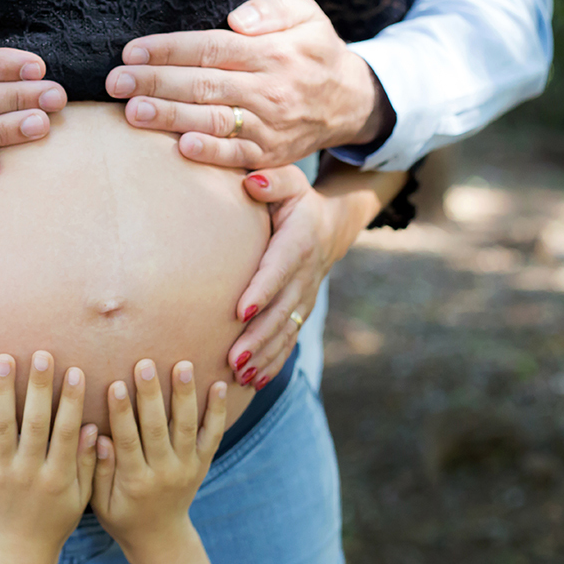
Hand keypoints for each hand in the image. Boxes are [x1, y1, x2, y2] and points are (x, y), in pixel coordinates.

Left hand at [0, 353, 98, 561]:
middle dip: (39, 388)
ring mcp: (1, 472)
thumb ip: (87, 462)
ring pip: (1, 426)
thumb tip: (93, 425)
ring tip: (5, 359)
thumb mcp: (81, 496)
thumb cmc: (56, 519)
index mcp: (57, 477)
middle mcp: (29, 472)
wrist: (19, 550)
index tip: (75, 371)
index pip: (65, 432)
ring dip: (3, 391)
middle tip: (41, 354)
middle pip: (34, 424)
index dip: (70, 401)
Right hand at [91, 359, 227, 563]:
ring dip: (185, 394)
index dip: (121, 413)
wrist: (160, 538)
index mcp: (136, 481)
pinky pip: (212, 435)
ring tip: (182, 365)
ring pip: (186, 427)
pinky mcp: (202, 463)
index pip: (128, 441)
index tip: (115, 384)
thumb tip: (97, 436)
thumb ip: (98, 470)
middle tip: (145, 365)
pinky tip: (219, 385)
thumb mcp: (100, 503)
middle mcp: (165, 472)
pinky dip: (217, 411)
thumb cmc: (122, 517)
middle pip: (158, 429)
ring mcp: (187, 467)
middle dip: (152, 395)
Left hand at [104, 0, 390, 167]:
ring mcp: (269, 125)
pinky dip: (211, 155)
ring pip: (214, 120)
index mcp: (272, 51)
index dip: (169, 50)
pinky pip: (237, 157)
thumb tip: (236, 19)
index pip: (211, 48)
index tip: (131, 51)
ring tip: (132, 113)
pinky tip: (180, 148)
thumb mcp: (306, 13)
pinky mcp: (270, 155)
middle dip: (155, 83)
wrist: (349, 101)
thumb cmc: (312, 49)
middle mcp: (269, 89)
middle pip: (203, 84)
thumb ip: (272, 7)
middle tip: (115, 83)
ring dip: (171, 118)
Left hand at [226, 165, 345, 389]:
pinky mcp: (301, 311)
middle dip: (258, 337)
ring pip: (285, 331)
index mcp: (299, 242)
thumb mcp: (290, 181)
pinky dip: (274, 362)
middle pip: (281, 310)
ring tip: (240, 375)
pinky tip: (254, 382)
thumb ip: (271, 181)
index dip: (261, 290)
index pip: (278, 269)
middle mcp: (305, 275)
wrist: (330, 224)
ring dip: (264, 356)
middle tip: (233, 358)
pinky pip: (289, 340)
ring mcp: (305, 297)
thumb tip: (251, 182)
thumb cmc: (297, 199)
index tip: (240, 310)